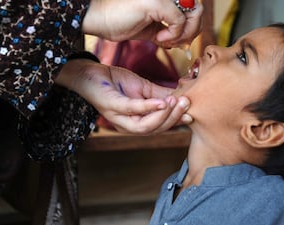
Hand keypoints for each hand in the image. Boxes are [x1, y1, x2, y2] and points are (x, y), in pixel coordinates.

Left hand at [55, 59, 192, 133]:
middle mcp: (127, 125)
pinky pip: (132, 109)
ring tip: (177, 102)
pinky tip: (162, 102)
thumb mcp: (144, 88)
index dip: (177, 121)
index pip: (160, 127)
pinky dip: (148, 107)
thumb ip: (162, 95)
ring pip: (145, 126)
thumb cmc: (116, 82)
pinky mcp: (111, 106)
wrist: (90, 72)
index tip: (192, 113)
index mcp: (137, 122)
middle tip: (187, 103)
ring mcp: (118, 118)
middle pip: (155, 130)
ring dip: (164, 115)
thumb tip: (184, 96)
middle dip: (173, 118)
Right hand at [83, 0, 202, 46]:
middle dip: (192, 31)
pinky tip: (159, 38)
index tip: (177, 41)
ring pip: (194, 13)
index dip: (191, 26)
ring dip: (184, 33)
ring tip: (167, 40)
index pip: (193, 7)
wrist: (97, 18)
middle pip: (198, 9)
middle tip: (176, 43)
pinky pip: (180, 21)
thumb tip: (183, 40)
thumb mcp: (150, 29)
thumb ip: (168, 31)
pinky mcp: (158, 2)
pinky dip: (174, 34)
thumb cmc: (118, 22)